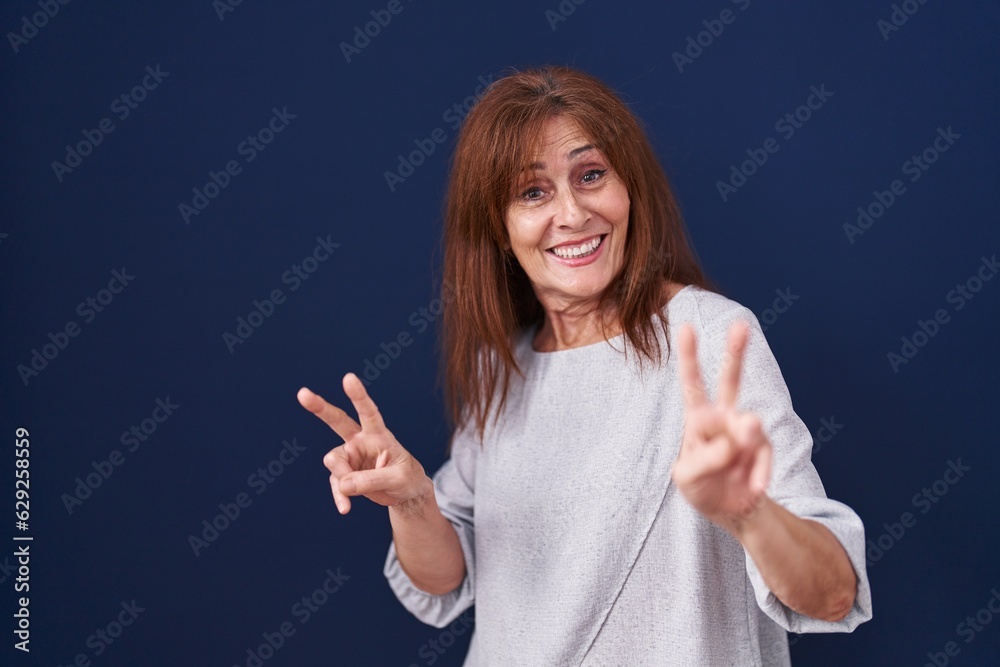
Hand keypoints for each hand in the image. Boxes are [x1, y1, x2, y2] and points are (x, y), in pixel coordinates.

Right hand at [297, 373, 429, 514]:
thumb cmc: (407, 478)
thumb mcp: (398, 479)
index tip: (348, 378)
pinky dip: (340, 496)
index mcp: (379, 434)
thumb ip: (371, 480)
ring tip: (352, 498)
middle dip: (319, 407)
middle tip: (302, 393)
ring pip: (334, 463)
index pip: (369, 412)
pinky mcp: (345, 473)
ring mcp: (351, 456)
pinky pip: (336, 483)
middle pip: (337, 421)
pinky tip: (345, 508)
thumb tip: (343, 484)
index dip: (358, 396)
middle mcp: (361, 440)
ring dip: (342, 480)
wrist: (405, 493)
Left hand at [671, 320, 772, 532]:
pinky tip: (753, 485)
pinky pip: (764, 453)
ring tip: (734, 457)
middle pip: (731, 380)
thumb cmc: (700, 486)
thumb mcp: (687, 477)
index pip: (692, 384)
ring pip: (749, 423)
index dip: (689, 356)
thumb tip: (741, 431)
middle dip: (735, 352)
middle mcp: (723, 417)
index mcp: (697, 418)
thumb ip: (706, 456)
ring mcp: (745, 430)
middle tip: (740, 325)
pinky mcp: (763, 447)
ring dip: (743, 442)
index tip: (685, 327)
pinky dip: (758, 472)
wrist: (729, 510)